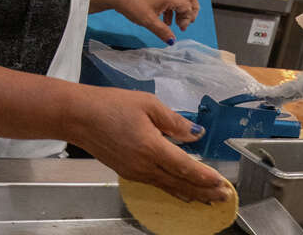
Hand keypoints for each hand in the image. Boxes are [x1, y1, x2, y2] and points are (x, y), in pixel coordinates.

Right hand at [65, 86, 230, 202]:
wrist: (78, 116)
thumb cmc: (111, 105)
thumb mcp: (147, 104)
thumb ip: (173, 121)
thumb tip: (194, 135)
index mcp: (151, 147)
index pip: (184, 167)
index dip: (205, 177)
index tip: (222, 184)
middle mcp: (143, 166)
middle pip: (179, 184)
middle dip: (203, 192)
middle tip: (224, 198)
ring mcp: (134, 172)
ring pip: (168, 187)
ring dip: (190, 193)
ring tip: (208, 199)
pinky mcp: (127, 172)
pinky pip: (156, 184)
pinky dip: (173, 189)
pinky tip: (181, 191)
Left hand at [95, 0, 198, 44]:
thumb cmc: (133, 4)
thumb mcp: (148, 21)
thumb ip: (162, 31)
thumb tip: (172, 41)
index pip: (188, 6)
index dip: (187, 19)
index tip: (180, 29)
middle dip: (192, 10)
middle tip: (186, 23)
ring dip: (181, 10)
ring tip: (176, 24)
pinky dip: (172, 10)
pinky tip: (165, 21)